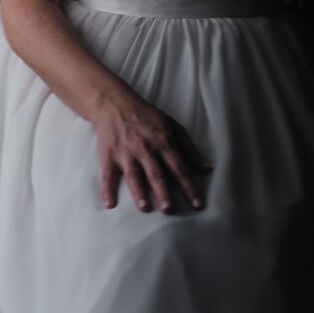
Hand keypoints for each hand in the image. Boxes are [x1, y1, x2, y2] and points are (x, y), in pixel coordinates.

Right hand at [92, 91, 210, 212]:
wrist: (115, 103)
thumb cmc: (147, 116)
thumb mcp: (173, 126)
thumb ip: (190, 149)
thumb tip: (206, 170)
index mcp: (163, 142)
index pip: (179, 168)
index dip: (189, 187)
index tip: (197, 205)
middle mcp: (145, 148)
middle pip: (156, 174)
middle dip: (163, 192)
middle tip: (169, 209)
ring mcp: (126, 152)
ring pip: (134, 175)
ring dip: (139, 192)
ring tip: (144, 208)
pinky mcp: (109, 155)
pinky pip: (108, 175)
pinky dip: (107, 189)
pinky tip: (109, 204)